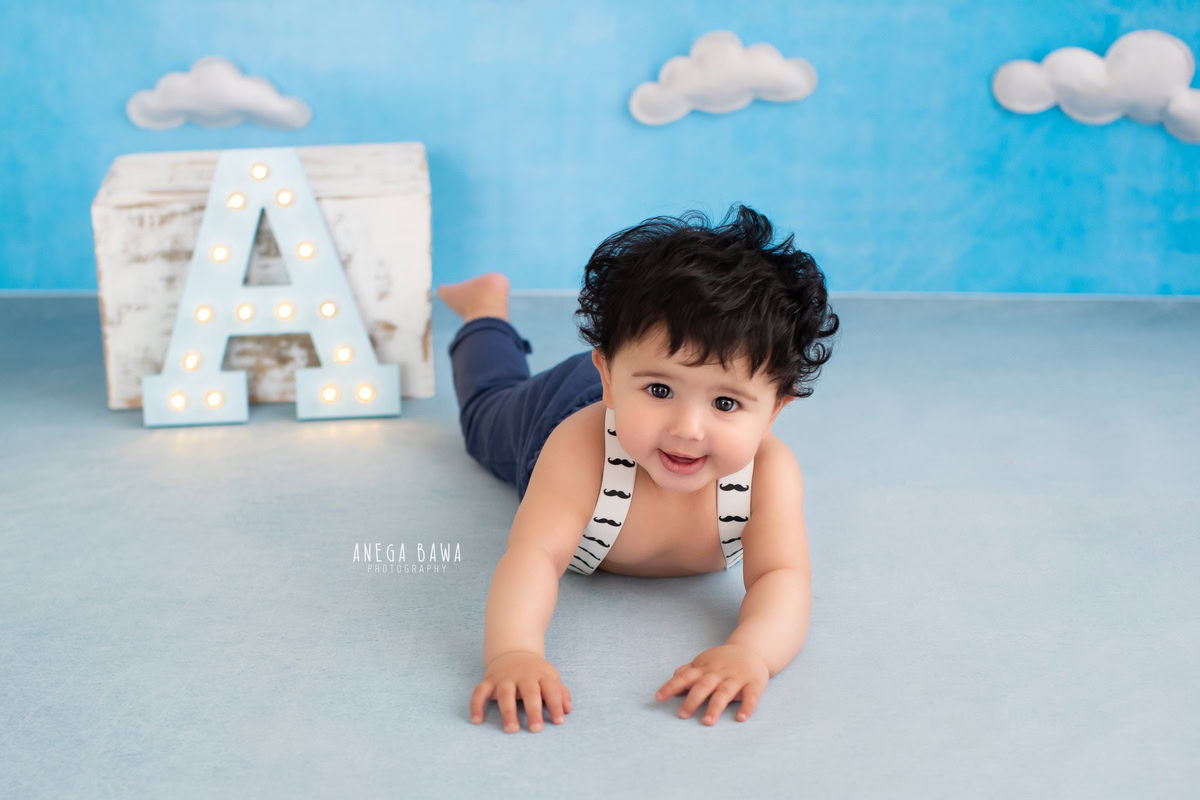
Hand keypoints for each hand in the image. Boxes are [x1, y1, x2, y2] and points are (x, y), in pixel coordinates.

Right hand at [470, 650, 571, 732]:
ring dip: (508, 712)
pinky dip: (476, 705)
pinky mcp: (488, 681)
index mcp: (541, 674)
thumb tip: (567, 710)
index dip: (556, 705)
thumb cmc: (535, 672)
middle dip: (533, 710)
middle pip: (529, 692)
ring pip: (505, 693)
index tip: (559, 721)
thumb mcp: (550, 677)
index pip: (551, 689)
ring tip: (512, 729)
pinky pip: (479, 692)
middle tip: (536, 729)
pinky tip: (477, 720)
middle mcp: (523, 675)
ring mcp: (504, 678)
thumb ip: (560, 693)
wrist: (513, 651)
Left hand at [654, 643, 768, 724]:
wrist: (752, 649)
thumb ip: (687, 672)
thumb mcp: (703, 662)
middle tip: (682, 715)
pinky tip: (741, 718)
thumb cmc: (722, 661)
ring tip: (707, 721)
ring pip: (724, 692)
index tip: (659, 698)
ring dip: (715, 707)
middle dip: (692, 700)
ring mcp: (736, 678)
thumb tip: (673, 682)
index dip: (671, 686)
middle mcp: (718, 673)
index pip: (684, 677)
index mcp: (704, 668)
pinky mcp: (754, 684)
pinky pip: (751, 696)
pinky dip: (747, 707)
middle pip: (703, 686)